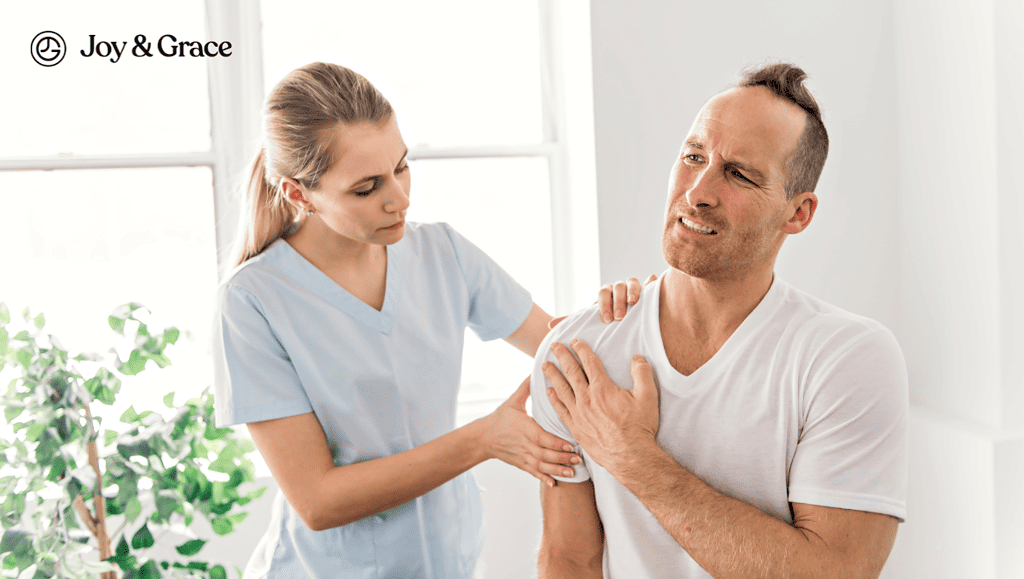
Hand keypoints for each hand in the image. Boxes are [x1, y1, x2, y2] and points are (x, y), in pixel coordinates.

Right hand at [481, 375, 580, 486]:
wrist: (483, 437)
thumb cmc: (500, 417)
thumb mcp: (513, 401)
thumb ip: (527, 387)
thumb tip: (537, 369)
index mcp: (524, 427)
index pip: (542, 437)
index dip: (557, 443)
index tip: (572, 445)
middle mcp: (523, 444)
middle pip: (545, 454)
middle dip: (562, 458)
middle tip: (579, 460)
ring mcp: (522, 456)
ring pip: (541, 466)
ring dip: (557, 470)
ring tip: (572, 473)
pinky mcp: (521, 464)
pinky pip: (533, 473)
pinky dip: (544, 479)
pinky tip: (555, 484)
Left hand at [542, 339, 658, 471]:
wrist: (630, 457)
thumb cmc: (639, 427)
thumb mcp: (648, 396)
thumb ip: (642, 373)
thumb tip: (637, 358)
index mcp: (602, 388)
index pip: (589, 362)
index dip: (581, 349)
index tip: (575, 341)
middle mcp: (586, 398)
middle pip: (571, 372)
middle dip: (562, 356)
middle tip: (554, 345)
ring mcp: (578, 414)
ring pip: (561, 389)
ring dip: (552, 375)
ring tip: (545, 364)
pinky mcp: (575, 428)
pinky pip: (560, 409)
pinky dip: (553, 399)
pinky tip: (548, 392)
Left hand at [547, 274, 657, 329]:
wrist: (622, 320)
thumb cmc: (605, 322)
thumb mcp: (590, 322)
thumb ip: (574, 322)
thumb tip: (550, 326)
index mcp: (605, 294)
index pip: (602, 293)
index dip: (604, 304)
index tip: (606, 319)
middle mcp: (618, 289)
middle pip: (617, 287)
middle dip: (618, 301)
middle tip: (619, 317)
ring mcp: (633, 288)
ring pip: (632, 282)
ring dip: (633, 291)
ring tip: (634, 304)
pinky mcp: (648, 292)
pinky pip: (650, 283)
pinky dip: (652, 282)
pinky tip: (654, 281)